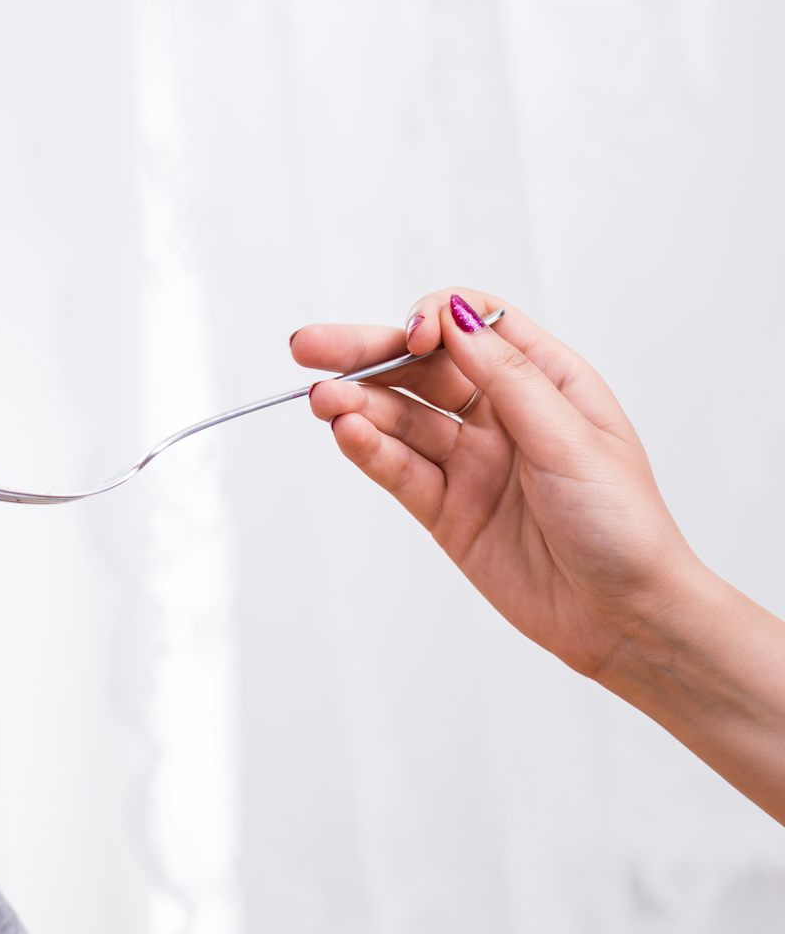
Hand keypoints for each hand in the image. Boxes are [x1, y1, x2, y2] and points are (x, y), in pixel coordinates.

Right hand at [292, 289, 700, 680]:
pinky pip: (400, 471)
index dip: (434, 320)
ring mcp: (470, 464)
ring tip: (322, 401)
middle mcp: (502, 416)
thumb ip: (508, 378)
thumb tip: (456, 317)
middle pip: (421, 370)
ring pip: (401, 420)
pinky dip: (369, 451)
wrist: (623, 617)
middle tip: (309, 346)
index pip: (473, 327)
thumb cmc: (622, 525)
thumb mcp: (573, 438)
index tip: (412, 336)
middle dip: (365, 354)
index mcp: (546, 382)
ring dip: (358, 406)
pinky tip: (346, 433)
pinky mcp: (446, 510)